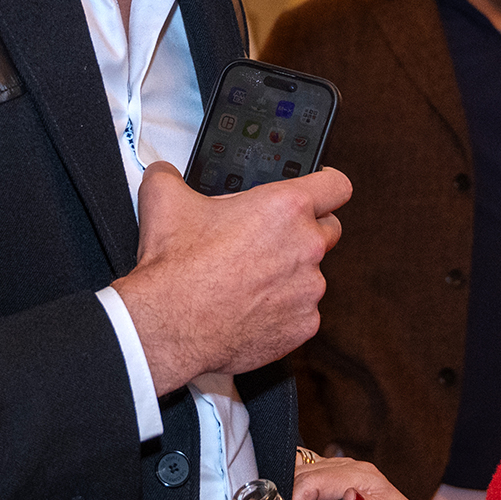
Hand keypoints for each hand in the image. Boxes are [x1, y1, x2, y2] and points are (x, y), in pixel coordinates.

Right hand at [109, 163, 350, 393]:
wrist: (169, 327)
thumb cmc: (174, 269)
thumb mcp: (164, 201)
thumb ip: (171, 176)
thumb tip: (164, 172)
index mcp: (285, 208)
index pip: (336, 185)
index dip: (328, 183)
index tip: (322, 189)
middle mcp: (306, 246)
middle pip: (330, 229)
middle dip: (306, 230)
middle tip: (270, 238)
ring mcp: (309, 289)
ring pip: (312, 274)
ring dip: (290, 273)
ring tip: (249, 279)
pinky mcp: (304, 325)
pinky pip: (302, 311)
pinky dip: (282, 310)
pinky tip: (251, 308)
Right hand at [289, 455, 444, 499]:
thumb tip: (351, 497)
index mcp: (363, 477)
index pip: (313, 481)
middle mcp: (350, 470)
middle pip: (302, 474)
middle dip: (284, 498)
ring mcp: (342, 473)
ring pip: (299, 472)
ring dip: (285, 493)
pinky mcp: (335, 483)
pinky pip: (305, 478)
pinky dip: (291, 491)